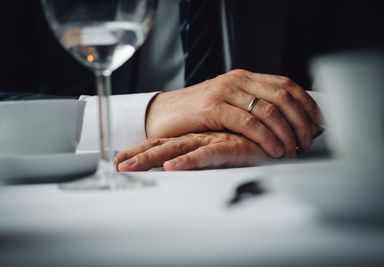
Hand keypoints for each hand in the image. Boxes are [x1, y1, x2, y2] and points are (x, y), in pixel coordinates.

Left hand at [116, 132, 269, 170]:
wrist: (272, 132)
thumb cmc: (246, 140)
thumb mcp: (218, 148)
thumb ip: (202, 153)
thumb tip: (181, 161)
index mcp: (193, 135)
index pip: (160, 142)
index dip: (140, 150)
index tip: (119, 159)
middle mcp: (198, 135)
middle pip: (161, 144)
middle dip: (138, 155)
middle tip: (117, 166)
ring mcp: (211, 138)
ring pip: (175, 148)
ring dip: (150, 158)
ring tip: (129, 168)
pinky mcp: (229, 145)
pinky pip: (206, 154)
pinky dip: (188, 161)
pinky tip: (172, 167)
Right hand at [146, 69, 322, 157]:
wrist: (161, 115)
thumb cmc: (196, 115)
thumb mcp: (227, 104)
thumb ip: (250, 106)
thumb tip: (283, 122)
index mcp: (243, 77)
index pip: (285, 84)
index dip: (306, 103)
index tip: (318, 123)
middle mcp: (236, 80)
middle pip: (282, 95)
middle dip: (301, 121)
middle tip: (309, 141)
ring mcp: (224, 92)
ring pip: (268, 109)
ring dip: (286, 133)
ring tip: (293, 150)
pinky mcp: (212, 108)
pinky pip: (248, 122)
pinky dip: (266, 137)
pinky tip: (274, 150)